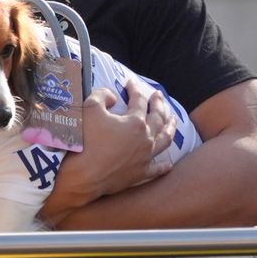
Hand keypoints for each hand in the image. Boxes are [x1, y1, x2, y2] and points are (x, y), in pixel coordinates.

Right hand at [42, 79, 174, 224]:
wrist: (82, 174)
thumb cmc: (85, 140)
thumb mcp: (89, 109)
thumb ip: (102, 96)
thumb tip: (112, 97)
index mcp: (135, 122)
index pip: (139, 100)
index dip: (134, 89)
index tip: (130, 83)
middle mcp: (145, 139)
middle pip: (158, 118)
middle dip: (159, 104)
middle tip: (159, 96)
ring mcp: (145, 157)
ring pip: (165, 140)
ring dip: (170, 128)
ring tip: (173, 121)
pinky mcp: (140, 174)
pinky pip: (158, 168)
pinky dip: (164, 165)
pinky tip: (169, 163)